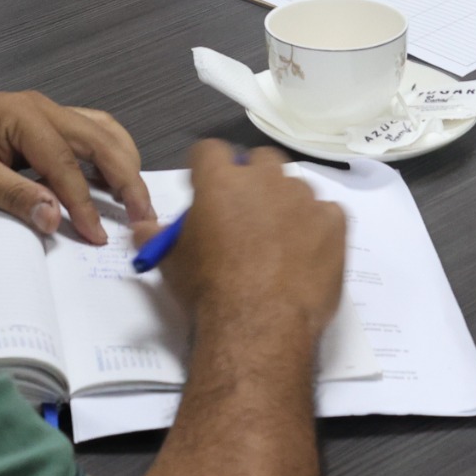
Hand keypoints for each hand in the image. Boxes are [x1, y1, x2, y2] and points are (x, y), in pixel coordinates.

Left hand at [0, 92, 152, 244]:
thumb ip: (16, 197)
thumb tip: (55, 218)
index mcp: (24, 117)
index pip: (66, 164)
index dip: (84, 203)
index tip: (98, 235)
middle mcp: (41, 108)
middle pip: (98, 140)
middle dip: (124, 178)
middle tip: (145, 214)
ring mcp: (44, 112)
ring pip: (100, 130)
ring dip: (122, 161)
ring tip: (137, 197)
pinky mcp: (41, 123)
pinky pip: (87, 132)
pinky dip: (106, 154)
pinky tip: (111, 179)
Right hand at [159, 141, 344, 338]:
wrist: (259, 324)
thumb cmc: (209, 290)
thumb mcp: (171, 263)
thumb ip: (155, 237)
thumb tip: (140, 228)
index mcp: (219, 180)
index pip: (209, 150)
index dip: (207, 168)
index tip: (207, 189)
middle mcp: (264, 179)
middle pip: (260, 160)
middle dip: (253, 179)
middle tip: (246, 214)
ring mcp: (304, 198)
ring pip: (295, 187)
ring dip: (286, 204)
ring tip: (280, 241)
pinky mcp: (334, 222)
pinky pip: (326, 213)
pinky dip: (317, 227)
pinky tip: (307, 254)